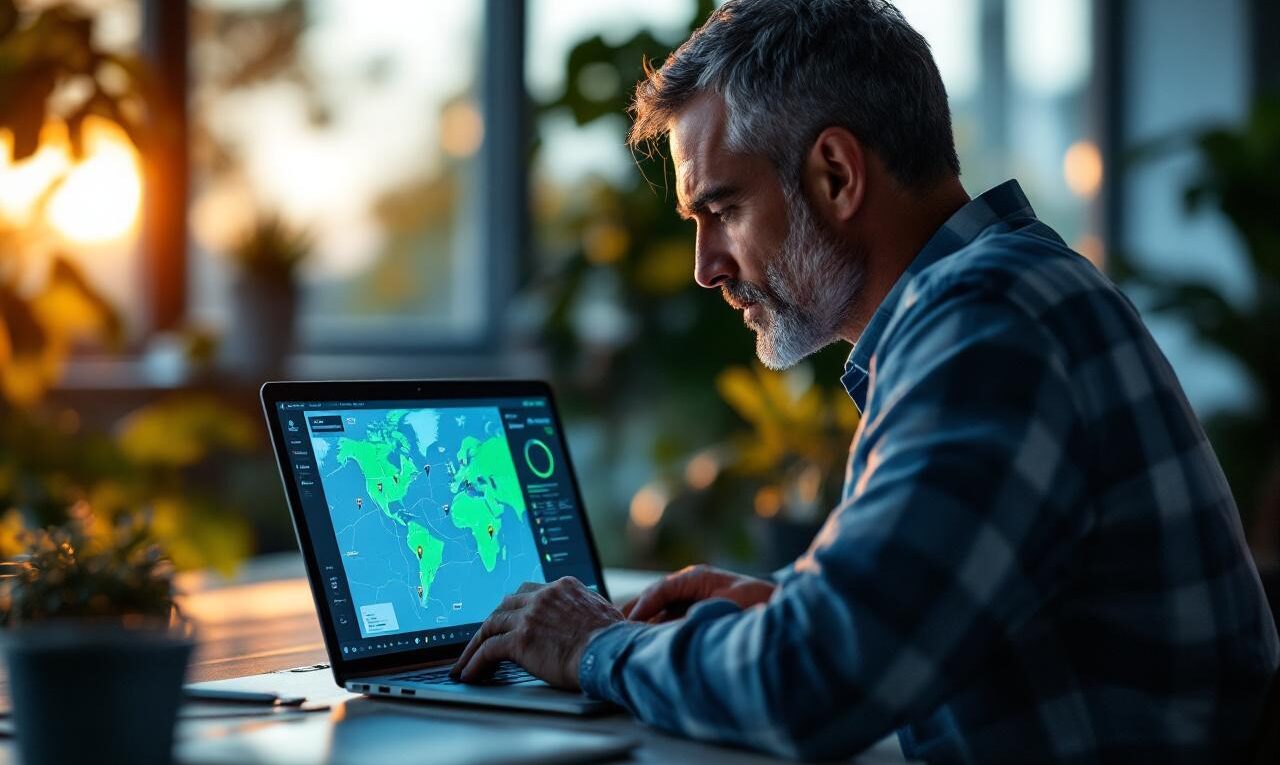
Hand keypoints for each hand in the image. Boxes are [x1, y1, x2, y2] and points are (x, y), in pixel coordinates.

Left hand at [451, 577, 622, 689]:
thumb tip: (584, 622)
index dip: (514, 608)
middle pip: (505, 605)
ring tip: (465, 662)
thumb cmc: (616, 641)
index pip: (528, 592)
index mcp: (563, 587)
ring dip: (475, 645)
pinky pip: (489, 650)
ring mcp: (530, 616)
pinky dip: (475, 662)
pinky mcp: (520, 639)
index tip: (506, 619)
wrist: (613, 653)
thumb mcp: (603, 613)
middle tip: (480, 640)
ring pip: (491, 626)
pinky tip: (469, 673)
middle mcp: (544, 595)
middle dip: (490, 624)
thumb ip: (585, 611)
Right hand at [622, 564, 775, 623]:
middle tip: (612, 627)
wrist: (776, 603)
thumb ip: (703, 613)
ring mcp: (690, 596)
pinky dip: (654, 627)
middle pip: (654, 596)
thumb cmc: (758, 600)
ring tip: (620, 634)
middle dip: (634, 612)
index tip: (630, 621)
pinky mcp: (692, 609)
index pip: (661, 588)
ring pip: (658, 607)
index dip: (644, 605)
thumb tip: (678, 627)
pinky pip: (668, 617)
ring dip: (641, 621)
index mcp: (696, 577)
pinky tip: (643, 639)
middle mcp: (690, 584)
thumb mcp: (731, 605)